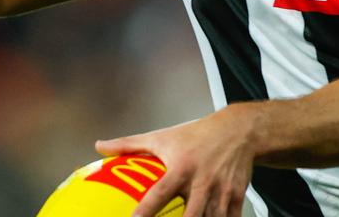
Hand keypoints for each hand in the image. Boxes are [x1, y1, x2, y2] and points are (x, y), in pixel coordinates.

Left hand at [96, 107, 254, 216]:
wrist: (238, 131)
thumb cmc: (197, 135)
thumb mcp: (162, 137)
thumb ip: (129, 144)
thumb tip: (100, 146)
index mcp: (182, 167)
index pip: (160, 193)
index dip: (146, 211)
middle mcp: (202, 181)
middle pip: (192, 214)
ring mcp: (221, 192)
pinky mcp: (237, 198)